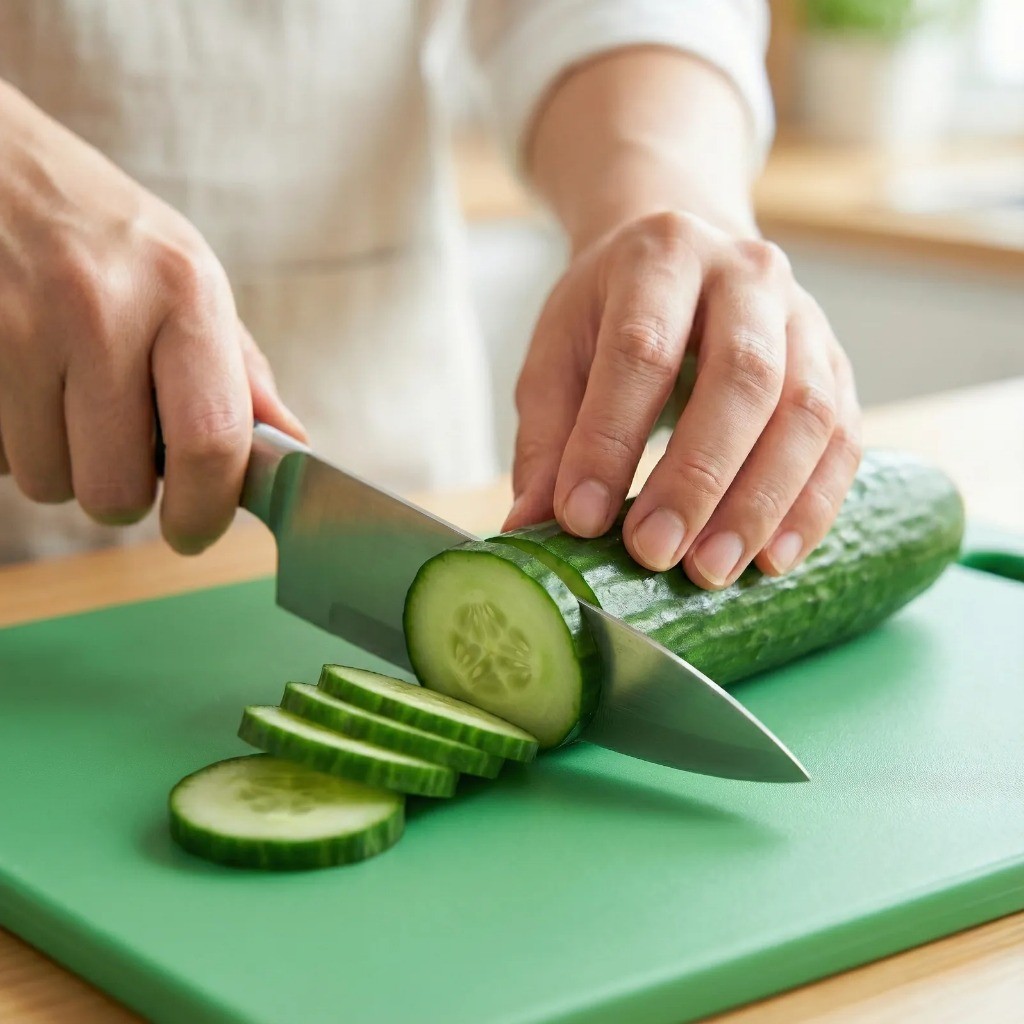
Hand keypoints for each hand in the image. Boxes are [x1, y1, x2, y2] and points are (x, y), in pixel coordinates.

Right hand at [0, 82, 303, 552]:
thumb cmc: (103, 231)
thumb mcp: (187, 277)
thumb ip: (237, 369)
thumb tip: (290, 444)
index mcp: (183, 291)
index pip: (210, 442)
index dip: (205, 512)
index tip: (194, 533)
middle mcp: (100, 308)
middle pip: (116, 488)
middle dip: (121, 490)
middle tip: (118, 445)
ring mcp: (16, 326)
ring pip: (46, 482)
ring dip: (60, 463)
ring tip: (62, 395)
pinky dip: (12, 440)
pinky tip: (20, 381)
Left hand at [504, 210, 861, 588]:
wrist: (686, 254)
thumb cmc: (611, 313)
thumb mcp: (558, 354)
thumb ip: (547, 437)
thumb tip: (530, 526)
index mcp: (662, 257)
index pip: (642, 350)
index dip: (611, 440)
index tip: (583, 520)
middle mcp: (746, 276)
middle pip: (743, 378)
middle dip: (697, 477)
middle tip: (655, 554)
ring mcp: (805, 318)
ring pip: (806, 413)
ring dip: (761, 504)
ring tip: (710, 571)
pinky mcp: (837, 366)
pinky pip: (843, 441)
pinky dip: (810, 508)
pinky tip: (771, 561)